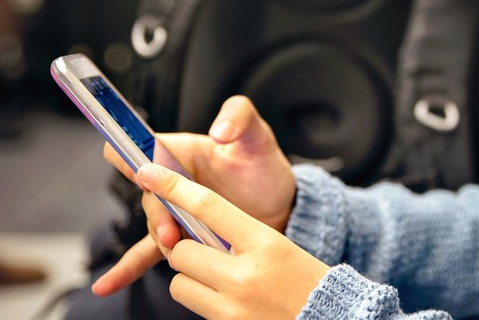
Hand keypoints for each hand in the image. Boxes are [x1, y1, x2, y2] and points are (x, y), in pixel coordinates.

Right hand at [96, 96, 296, 293]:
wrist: (282, 209)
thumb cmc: (264, 169)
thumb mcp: (258, 137)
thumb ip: (240, 116)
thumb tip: (220, 129)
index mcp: (182, 152)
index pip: (144, 146)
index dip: (131, 153)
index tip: (135, 166)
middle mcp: (172, 182)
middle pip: (148, 195)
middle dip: (157, 213)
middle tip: (173, 230)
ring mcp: (175, 213)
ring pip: (153, 227)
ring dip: (159, 239)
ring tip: (174, 249)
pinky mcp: (181, 239)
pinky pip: (147, 254)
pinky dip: (126, 269)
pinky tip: (106, 285)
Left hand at [135, 164, 328, 318]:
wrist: (329, 316)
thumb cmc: (305, 279)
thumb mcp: (276, 245)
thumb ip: (236, 231)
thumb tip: (192, 222)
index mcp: (264, 243)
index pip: (208, 206)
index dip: (173, 187)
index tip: (148, 173)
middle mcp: (245, 275)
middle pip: (181, 251)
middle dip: (184, 249)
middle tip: (205, 249)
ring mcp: (233, 307)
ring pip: (179, 283)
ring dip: (191, 278)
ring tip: (221, 278)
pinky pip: (191, 305)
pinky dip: (203, 298)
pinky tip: (230, 297)